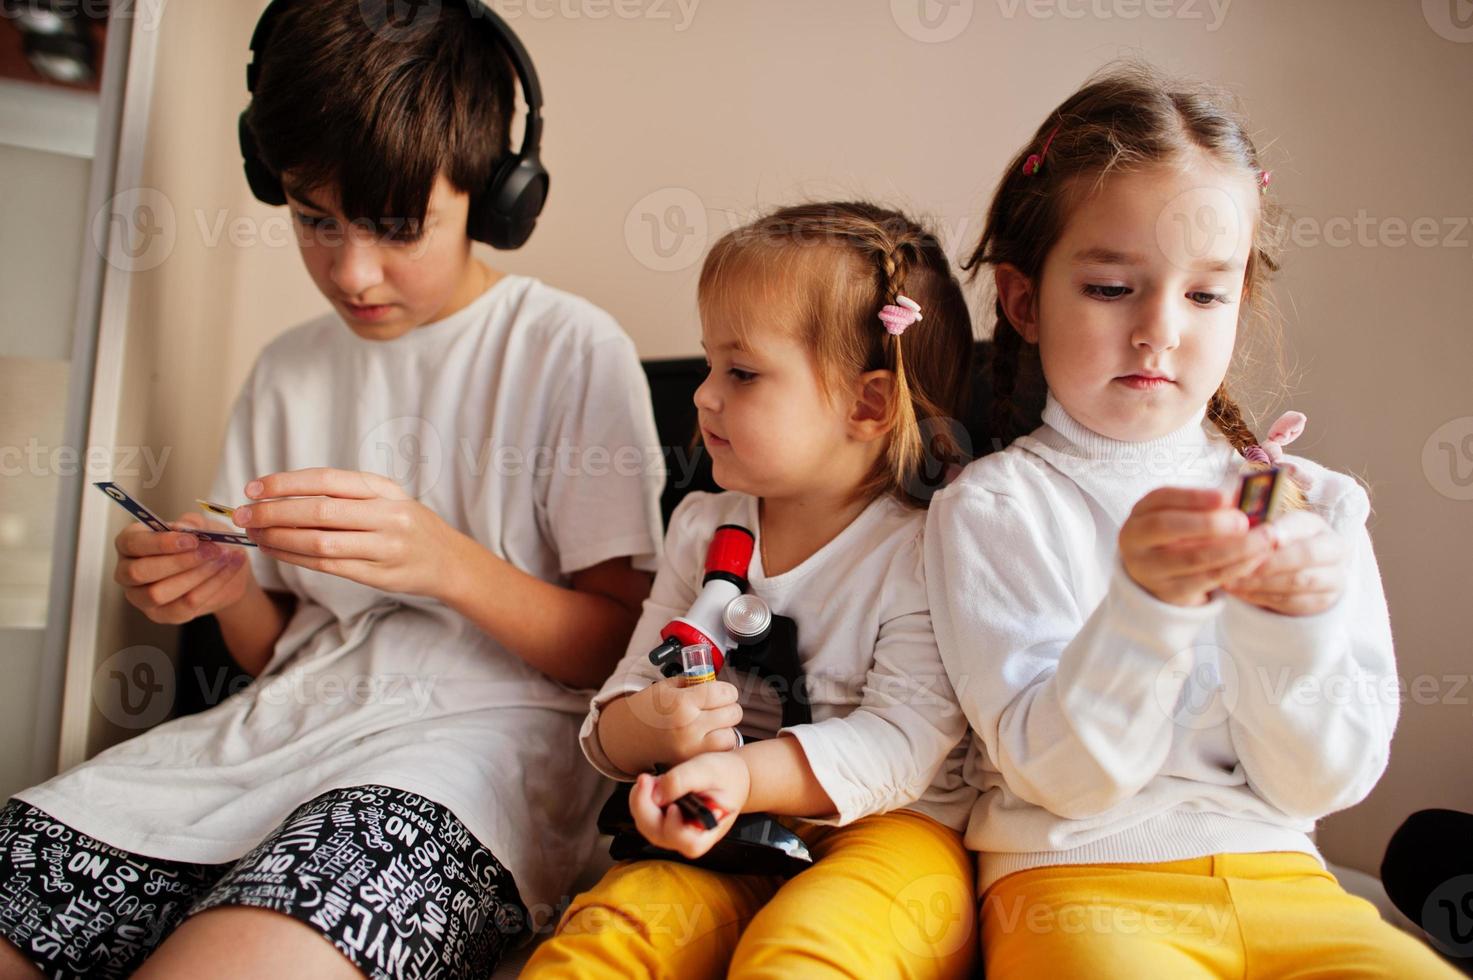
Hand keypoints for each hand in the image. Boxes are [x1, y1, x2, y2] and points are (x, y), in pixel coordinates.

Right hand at [114, 512, 252, 623]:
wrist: (223, 570)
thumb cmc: (203, 542)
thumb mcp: (201, 526)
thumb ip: (192, 524)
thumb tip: (183, 527)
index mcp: (129, 544)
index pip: (132, 543)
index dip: (161, 543)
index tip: (192, 540)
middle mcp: (126, 572)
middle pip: (139, 572)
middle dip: (179, 562)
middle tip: (213, 550)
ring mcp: (140, 597)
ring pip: (158, 593)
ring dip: (196, 576)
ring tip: (224, 558)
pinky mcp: (161, 615)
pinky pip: (182, 606)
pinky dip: (210, 587)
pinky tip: (228, 570)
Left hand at [233, 468, 460, 596]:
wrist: (448, 560)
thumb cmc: (408, 524)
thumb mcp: (387, 496)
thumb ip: (346, 493)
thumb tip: (283, 493)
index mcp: (385, 490)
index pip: (326, 481)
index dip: (285, 483)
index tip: (253, 487)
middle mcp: (386, 516)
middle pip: (318, 512)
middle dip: (273, 512)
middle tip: (243, 514)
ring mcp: (384, 548)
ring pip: (319, 543)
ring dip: (279, 538)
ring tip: (254, 534)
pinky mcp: (378, 576)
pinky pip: (327, 566)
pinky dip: (295, 557)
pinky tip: (275, 551)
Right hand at [601, 678, 743, 772]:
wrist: (626, 736)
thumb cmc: (647, 709)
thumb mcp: (667, 687)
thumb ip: (694, 683)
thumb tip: (717, 681)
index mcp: (682, 703)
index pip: (725, 693)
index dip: (727, 691)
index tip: (722, 692)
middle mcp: (689, 727)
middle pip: (733, 714)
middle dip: (729, 707)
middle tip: (718, 707)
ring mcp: (690, 748)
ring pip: (730, 736)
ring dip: (726, 729)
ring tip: (714, 724)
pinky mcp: (690, 762)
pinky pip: (718, 753)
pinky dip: (718, 745)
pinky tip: (707, 738)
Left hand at [629, 752, 750, 858]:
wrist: (730, 776)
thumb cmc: (726, 776)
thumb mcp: (709, 771)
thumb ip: (683, 780)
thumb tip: (656, 795)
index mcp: (708, 832)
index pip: (688, 842)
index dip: (675, 827)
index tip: (672, 806)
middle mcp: (688, 837)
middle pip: (658, 834)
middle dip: (645, 806)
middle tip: (646, 779)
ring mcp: (673, 831)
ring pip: (646, 825)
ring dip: (641, 801)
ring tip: (652, 779)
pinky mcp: (664, 822)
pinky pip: (645, 816)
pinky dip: (642, 799)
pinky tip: (651, 784)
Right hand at [1120, 487, 1272, 606]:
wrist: (1156, 574)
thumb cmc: (1176, 536)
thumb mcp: (1183, 516)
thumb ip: (1210, 505)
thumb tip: (1247, 496)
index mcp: (1140, 513)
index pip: (1161, 499)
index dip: (1194, 496)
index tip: (1227, 497)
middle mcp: (1136, 540)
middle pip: (1167, 527)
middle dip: (1210, 523)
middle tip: (1244, 522)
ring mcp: (1149, 569)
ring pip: (1193, 558)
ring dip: (1234, 548)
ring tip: (1263, 539)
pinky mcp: (1170, 592)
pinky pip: (1207, 579)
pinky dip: (1235, 567)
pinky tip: (1256, 558)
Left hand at [1223, 510, 1348, 616]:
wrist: (1296, 571)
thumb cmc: (1272, 543)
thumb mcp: (1266, 525)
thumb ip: (1252, 516)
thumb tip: (1229, 501)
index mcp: (1316, 525)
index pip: (1301, 524)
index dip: (1279, 531)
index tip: (1256, 538)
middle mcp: (1332, 549)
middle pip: (1307, 554)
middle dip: (1271, 562)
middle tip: (1240, 566)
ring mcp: (1331, 577)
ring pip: (1299, 581)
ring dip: (1262, 582)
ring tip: (1232, 581)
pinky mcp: (1321, 602)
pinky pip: (1292, 602)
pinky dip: (1263, 597)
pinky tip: (1240, 593)